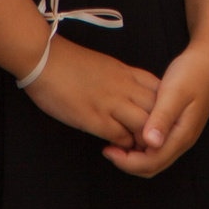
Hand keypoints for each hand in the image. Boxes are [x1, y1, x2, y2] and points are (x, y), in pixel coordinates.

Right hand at [22, 33, 161, 166]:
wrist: (45, 58)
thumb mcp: (105, 65)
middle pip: (158, 110)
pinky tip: (115, 148)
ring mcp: (111, 102)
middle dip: (159, 128)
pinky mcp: (94, 117)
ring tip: (135, 149)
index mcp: (128, 73)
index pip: (161, 91)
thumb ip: (122, 80)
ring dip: (143, 141)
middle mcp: (125, 87)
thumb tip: (130, 97)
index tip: (158, 120)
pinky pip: (120, 136)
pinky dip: (122, 146)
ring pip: (144, 125)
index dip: (164, 108)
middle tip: (151, 141)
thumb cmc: (70, 62)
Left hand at [120, 36, 208, 177]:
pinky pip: (158, 145)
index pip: (152, 163)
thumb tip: (149, 143)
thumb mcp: (175, 92)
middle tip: (108, 148)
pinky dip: (141, 144)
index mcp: (182, 135)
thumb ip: (162, 118)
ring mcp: (181, 134)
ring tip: (115, 140)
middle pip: (153, 166)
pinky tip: (130, 129)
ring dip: (134, 155)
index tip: (108, 150)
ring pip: (155, 157)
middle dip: (128, 162)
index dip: (127, 162)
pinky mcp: (178, 126)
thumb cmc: (193, 72)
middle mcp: (182, 140)